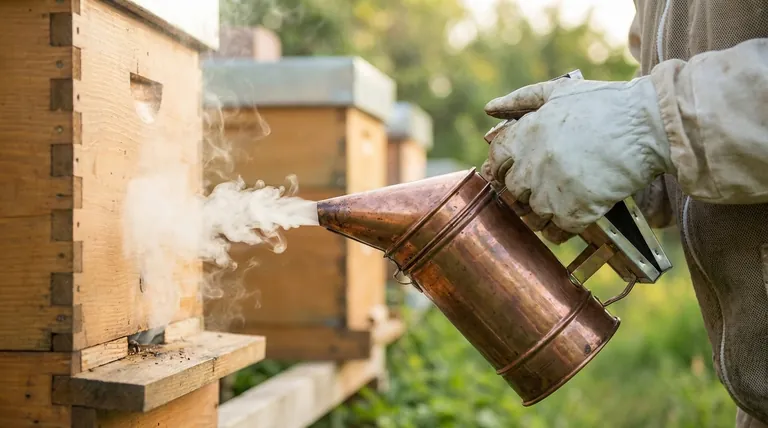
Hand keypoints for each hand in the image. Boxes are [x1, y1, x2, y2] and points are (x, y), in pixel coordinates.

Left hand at [483, 76, 673, 234]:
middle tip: (544, 186)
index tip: (512, 171)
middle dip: (524, 189)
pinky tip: (576, 213)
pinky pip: (556, 231)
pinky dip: (563, 227)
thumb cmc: (606, 105)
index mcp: (525, 134)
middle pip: (512, 190)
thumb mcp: (559, 91)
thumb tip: (489, 108)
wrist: (649, 126)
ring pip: (532, 214)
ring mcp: (552, 191)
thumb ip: (520, 99)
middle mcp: (532, 164)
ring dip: (543, 210)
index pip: (495, 161)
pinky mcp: (575, 212)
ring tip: (562, 199)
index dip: (501, 167)